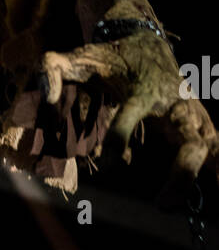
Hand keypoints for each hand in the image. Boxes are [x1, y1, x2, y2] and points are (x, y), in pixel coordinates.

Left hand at [39, 31, 218, 202]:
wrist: (146, 42)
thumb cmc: (110, 58)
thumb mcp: (81, 58)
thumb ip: (54, 69)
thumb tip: (46, 96)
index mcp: (142, 90)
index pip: (132, 115)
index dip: (118, 139)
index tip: (104, 164)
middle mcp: (173, 103)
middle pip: (189, 140)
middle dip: (180, 173)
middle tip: (161, 204)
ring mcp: (192, 112)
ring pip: (210, 145)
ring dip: (208, 174)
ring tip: (196, 207)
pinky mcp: (200, 120)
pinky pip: (216, 145)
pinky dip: (217, 167)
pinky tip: (214, 190)